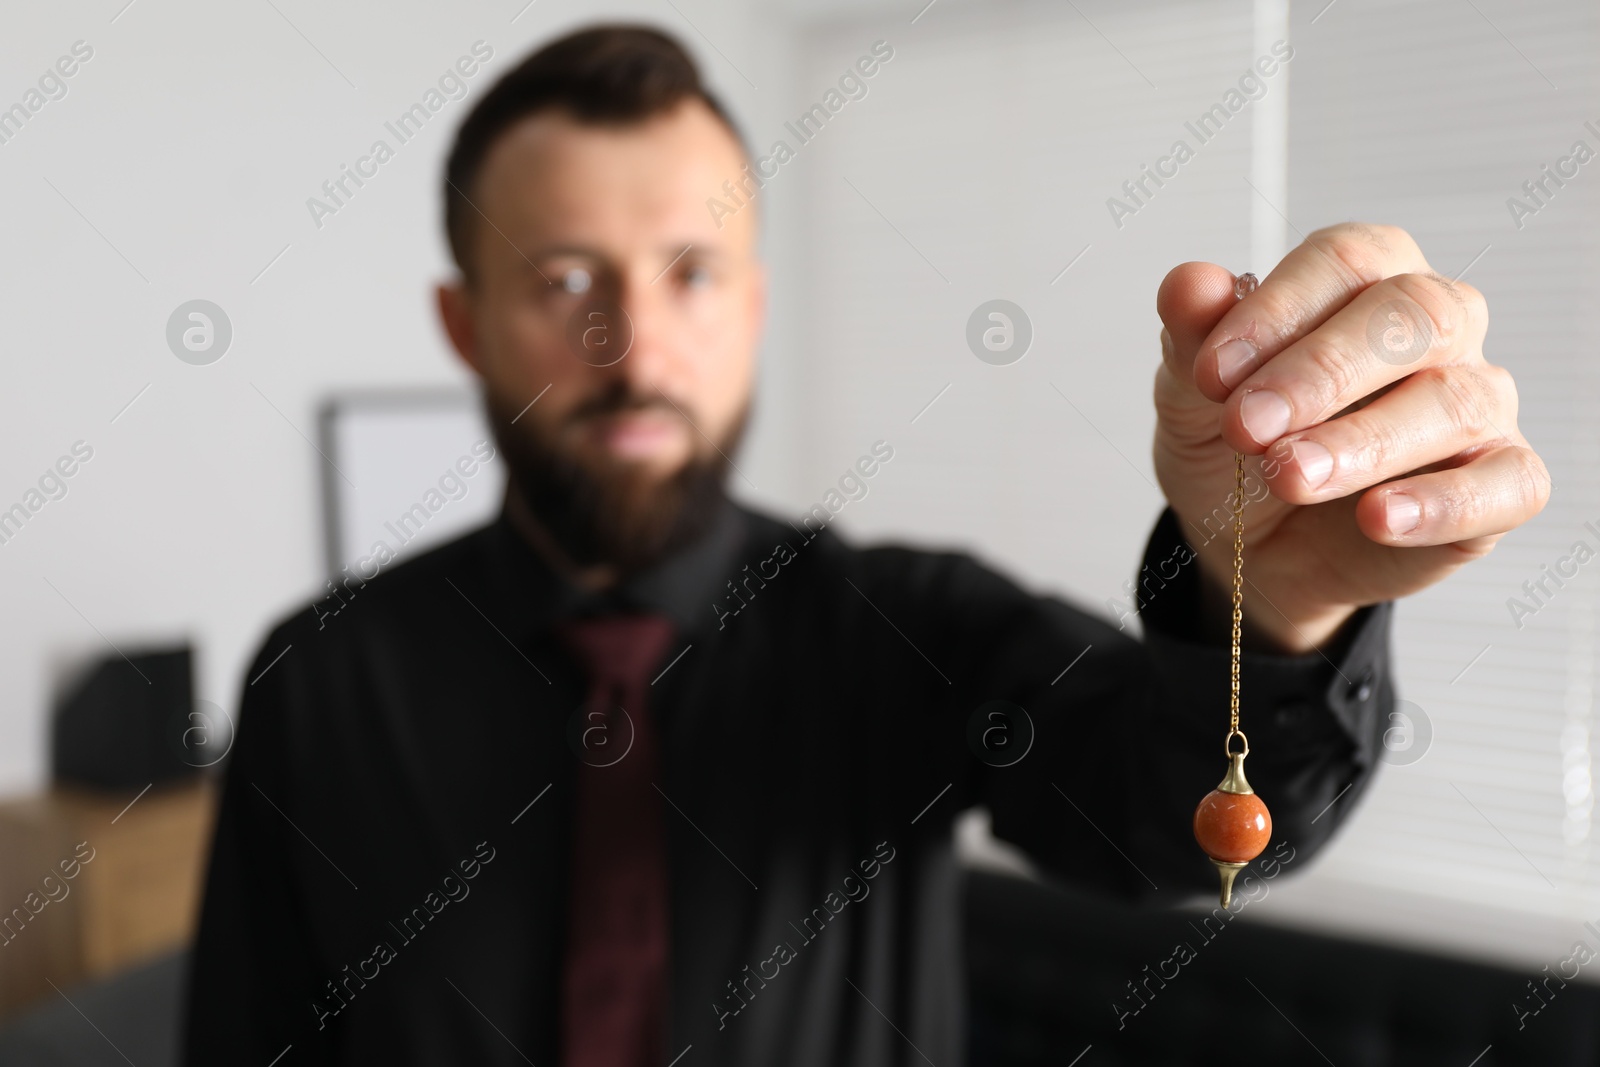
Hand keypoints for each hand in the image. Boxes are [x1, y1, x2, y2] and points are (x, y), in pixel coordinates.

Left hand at [1153, 224, 1548, 653]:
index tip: (1212, 374)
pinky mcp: (1502, 483)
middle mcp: (1441, 327)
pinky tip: (1378, 517)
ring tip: (1289, 476)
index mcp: (1368, 277)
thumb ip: (1193, 338)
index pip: (1346, 259)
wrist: (1255, 545)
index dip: (1279, 310)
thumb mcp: (1194, 396)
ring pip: (1454, 403)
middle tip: (1247, 427)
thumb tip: (1189, 283)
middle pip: (1416, 315)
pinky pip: (1503, 484)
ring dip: (1364, 443)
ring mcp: (1479, 403)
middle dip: (1323, 371)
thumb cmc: (1240, 445)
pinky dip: (1441, 503)